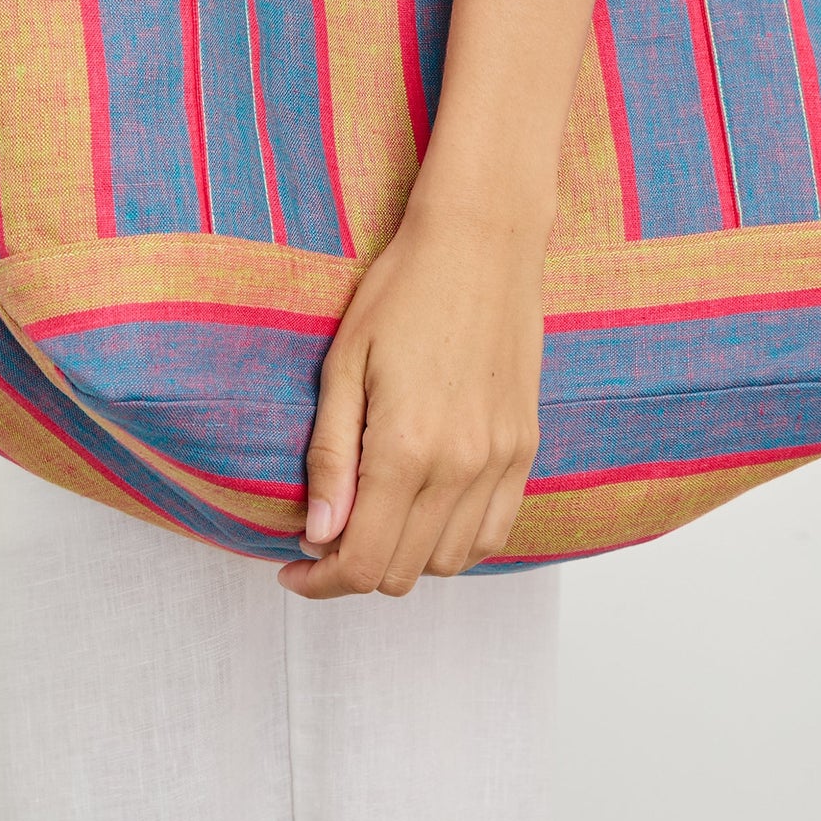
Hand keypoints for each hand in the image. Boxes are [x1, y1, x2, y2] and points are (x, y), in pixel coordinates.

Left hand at [276, 188, 545, 597]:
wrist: (482, 240)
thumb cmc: (404, 289)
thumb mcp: (344, 364)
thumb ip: (331, 457)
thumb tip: (317, 535)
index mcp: (406, 449)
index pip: (361, 562)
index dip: (320, 580)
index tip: (294, 568)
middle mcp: (460, 466)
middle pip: (402, 572)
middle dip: (354, 568)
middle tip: (326, 536)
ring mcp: (501, 459)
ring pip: (451, 562)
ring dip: (406, 558)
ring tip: (376, 518)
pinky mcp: (525, 446)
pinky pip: (495, 531)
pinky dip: (457, 542)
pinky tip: (426, 512)